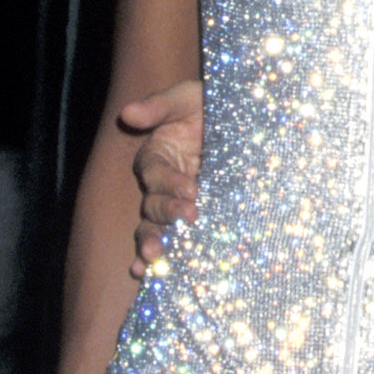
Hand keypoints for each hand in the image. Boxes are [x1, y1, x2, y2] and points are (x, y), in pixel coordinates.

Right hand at [122, 78, 203, 268]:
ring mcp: (178, 204)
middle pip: (152, 206)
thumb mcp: (189, 97)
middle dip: (166, 216)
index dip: (170, 184)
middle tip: (188, 220)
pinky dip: (163, 258)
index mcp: (158, 156)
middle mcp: (163, 185)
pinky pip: (176, 241)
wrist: (245, 120)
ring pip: (156, 227)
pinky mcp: (200, 218)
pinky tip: (154, 275)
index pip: (155, 174)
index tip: (192, 190)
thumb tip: (127, 112)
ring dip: (154, 242)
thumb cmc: (211, 104)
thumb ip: (160, 105)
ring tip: (156, 259)